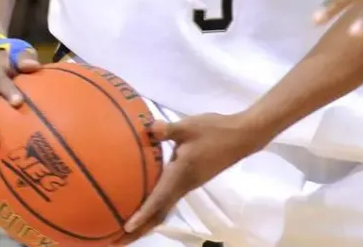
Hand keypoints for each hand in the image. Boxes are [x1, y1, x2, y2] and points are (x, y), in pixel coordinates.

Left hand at [121, 113, 266, 241]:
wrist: (241, 136)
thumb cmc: (214, 131)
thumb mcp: (188, 126)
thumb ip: (167, 129)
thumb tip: (148, 128)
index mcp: (180, 174)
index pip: (158, 199)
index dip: (142, 214)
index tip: (127, 227)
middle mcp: (184, 185)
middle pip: (160, 213)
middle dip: (142, 227)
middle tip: (121, 239)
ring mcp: (189, 184)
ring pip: (166, 208)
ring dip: (149, 220)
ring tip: (131, 228)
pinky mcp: (193, 179)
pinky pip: (171, 200)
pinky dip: (157, 208)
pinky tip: (149, 202)